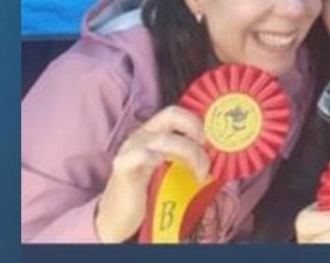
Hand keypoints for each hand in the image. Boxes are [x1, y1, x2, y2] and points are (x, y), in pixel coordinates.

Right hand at [94, 105, 208, 242]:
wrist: (115, 217)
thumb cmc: (145, 192)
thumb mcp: (168, 169)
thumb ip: (184, 157)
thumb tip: (214, 154)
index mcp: (153, 132)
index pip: (176, 112)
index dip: (196, 120)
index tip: (211, 139)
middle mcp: (142, 135)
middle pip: (170, 114)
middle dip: (194, 127)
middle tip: (206, 147)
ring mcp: (130, 148)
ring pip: (163, 138)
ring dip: (189, 153)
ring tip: (199, 173)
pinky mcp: (123, 167)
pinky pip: (140, 155)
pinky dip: (155, 157)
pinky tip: (164, 165)